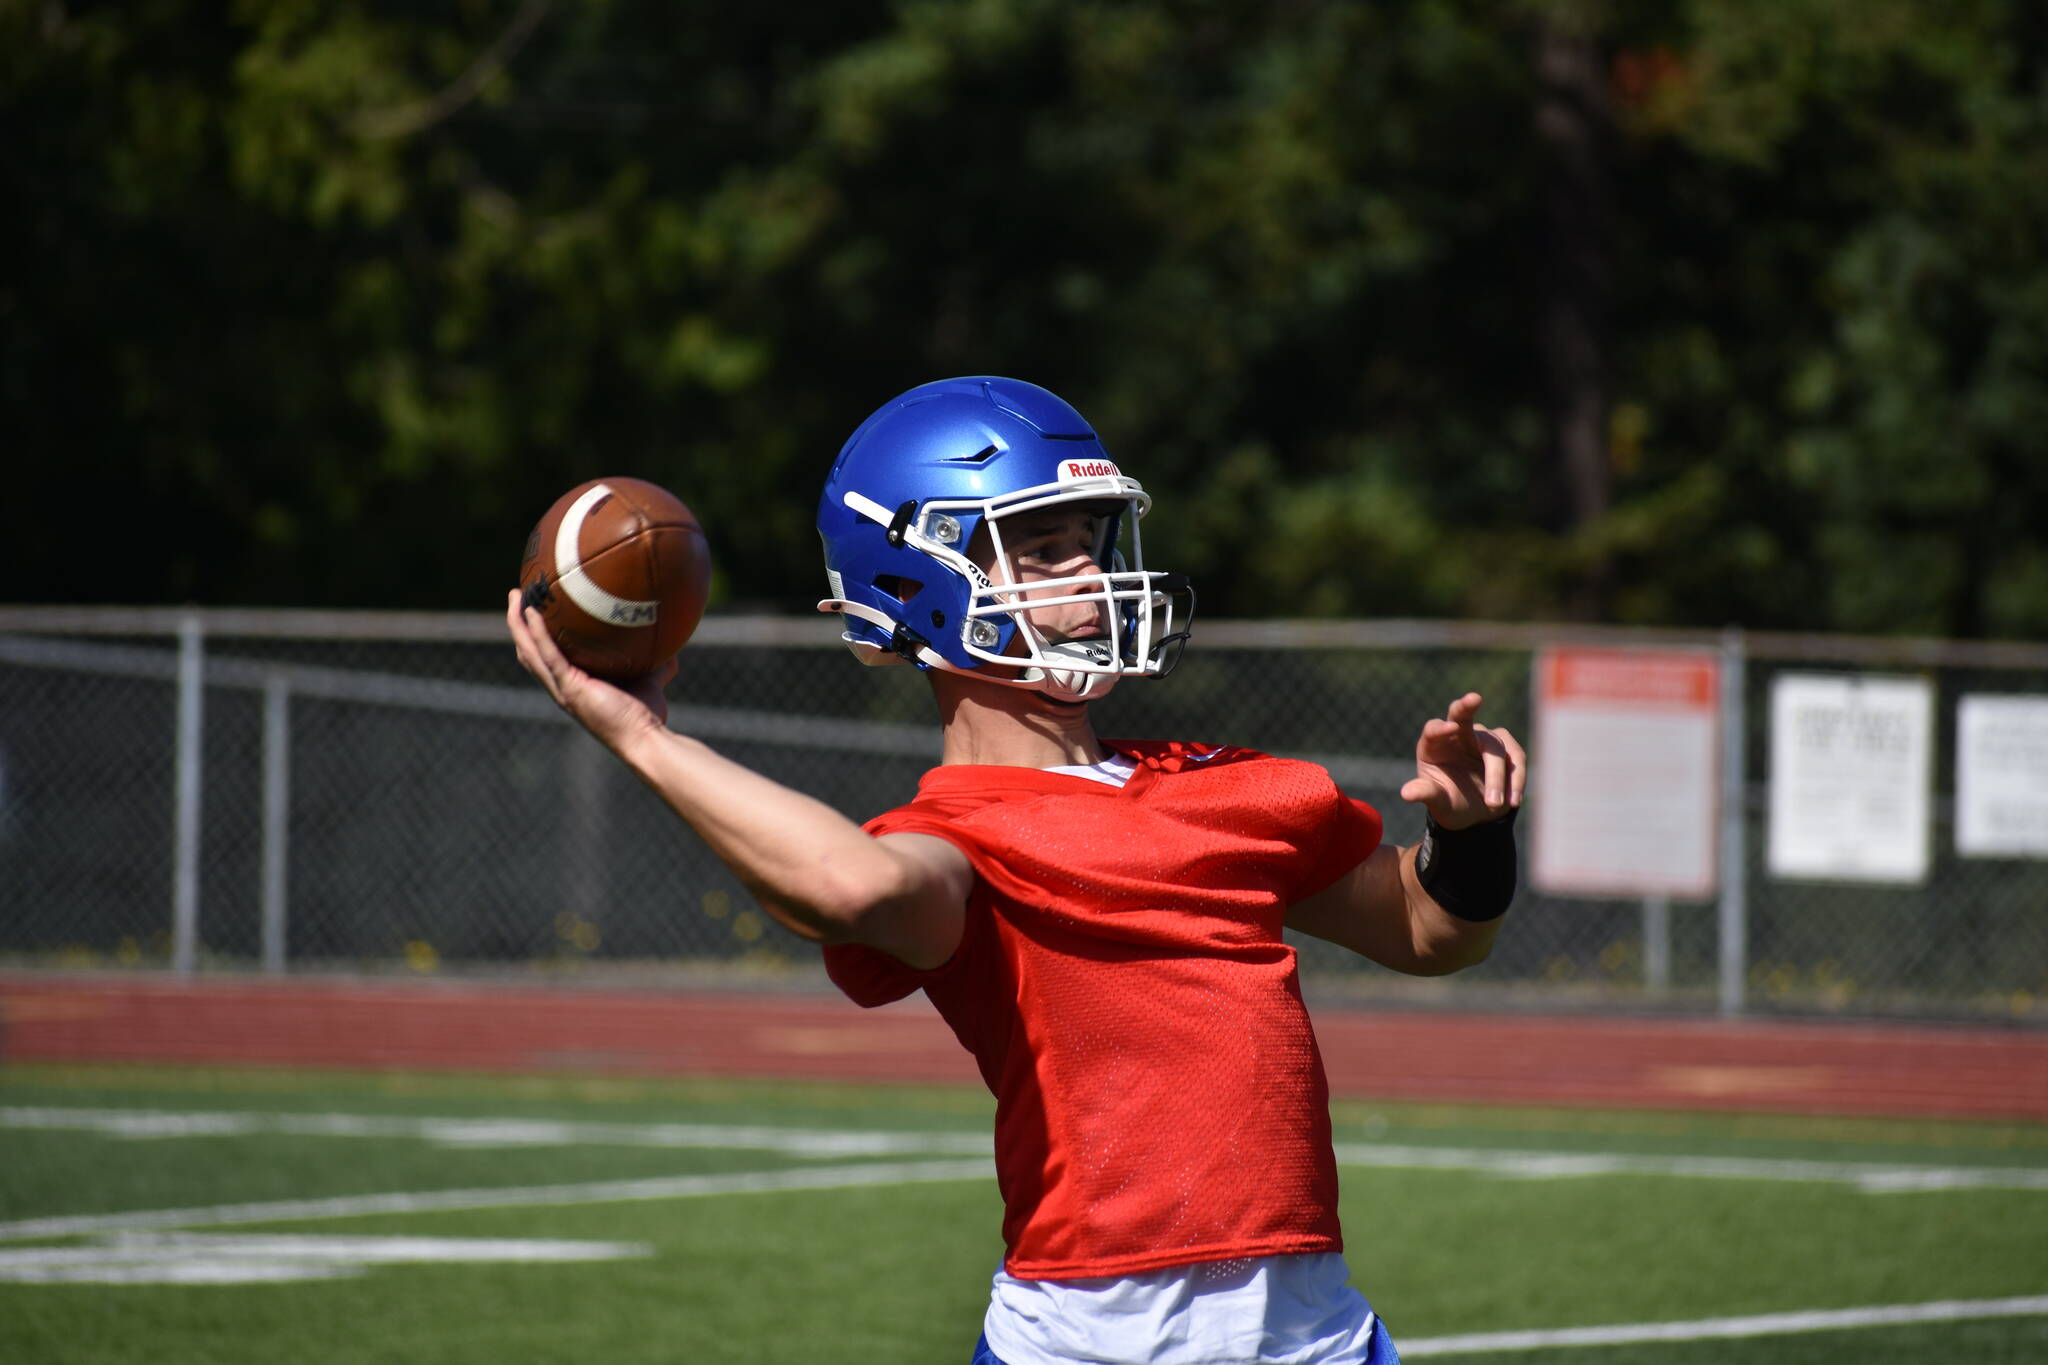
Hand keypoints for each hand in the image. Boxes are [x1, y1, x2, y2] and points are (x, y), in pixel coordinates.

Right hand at [506, 589, 675, 748]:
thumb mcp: (650, 680)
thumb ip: (656, 663)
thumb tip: (674, 646)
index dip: (536, 635)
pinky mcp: (570, 687)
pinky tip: (533, 611)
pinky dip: (537, 632)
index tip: (537, 607)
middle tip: (516, 594)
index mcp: (572, 684)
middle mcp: (561, 686)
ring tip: (514, 595)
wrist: (646, 738)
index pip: (545, 657)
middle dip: (518, 623)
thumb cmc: (647, 715)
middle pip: (528, 650)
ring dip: (517, 622)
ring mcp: (562, 688)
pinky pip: (548, 654)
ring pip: (528, 650)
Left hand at [1398, 692, 1525, 830]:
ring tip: (1494, 805)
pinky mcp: (1507, 748)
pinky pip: (1516, 758)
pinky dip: (1515, 780)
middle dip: (1467, 705)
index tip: (1451, 728)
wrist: (1477, 815)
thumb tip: (1406, 793)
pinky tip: (1512, 801)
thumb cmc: (1450, 803)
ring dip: (1496, 777)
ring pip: (1495, 748)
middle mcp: (1458, 735)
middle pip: (1461, 714)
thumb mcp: (1438, 802)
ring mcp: (1483, 739)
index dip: (1440, 728)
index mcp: (1434, 745)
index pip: (1433, 729)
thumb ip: (1426, 794)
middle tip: (1475, 698)